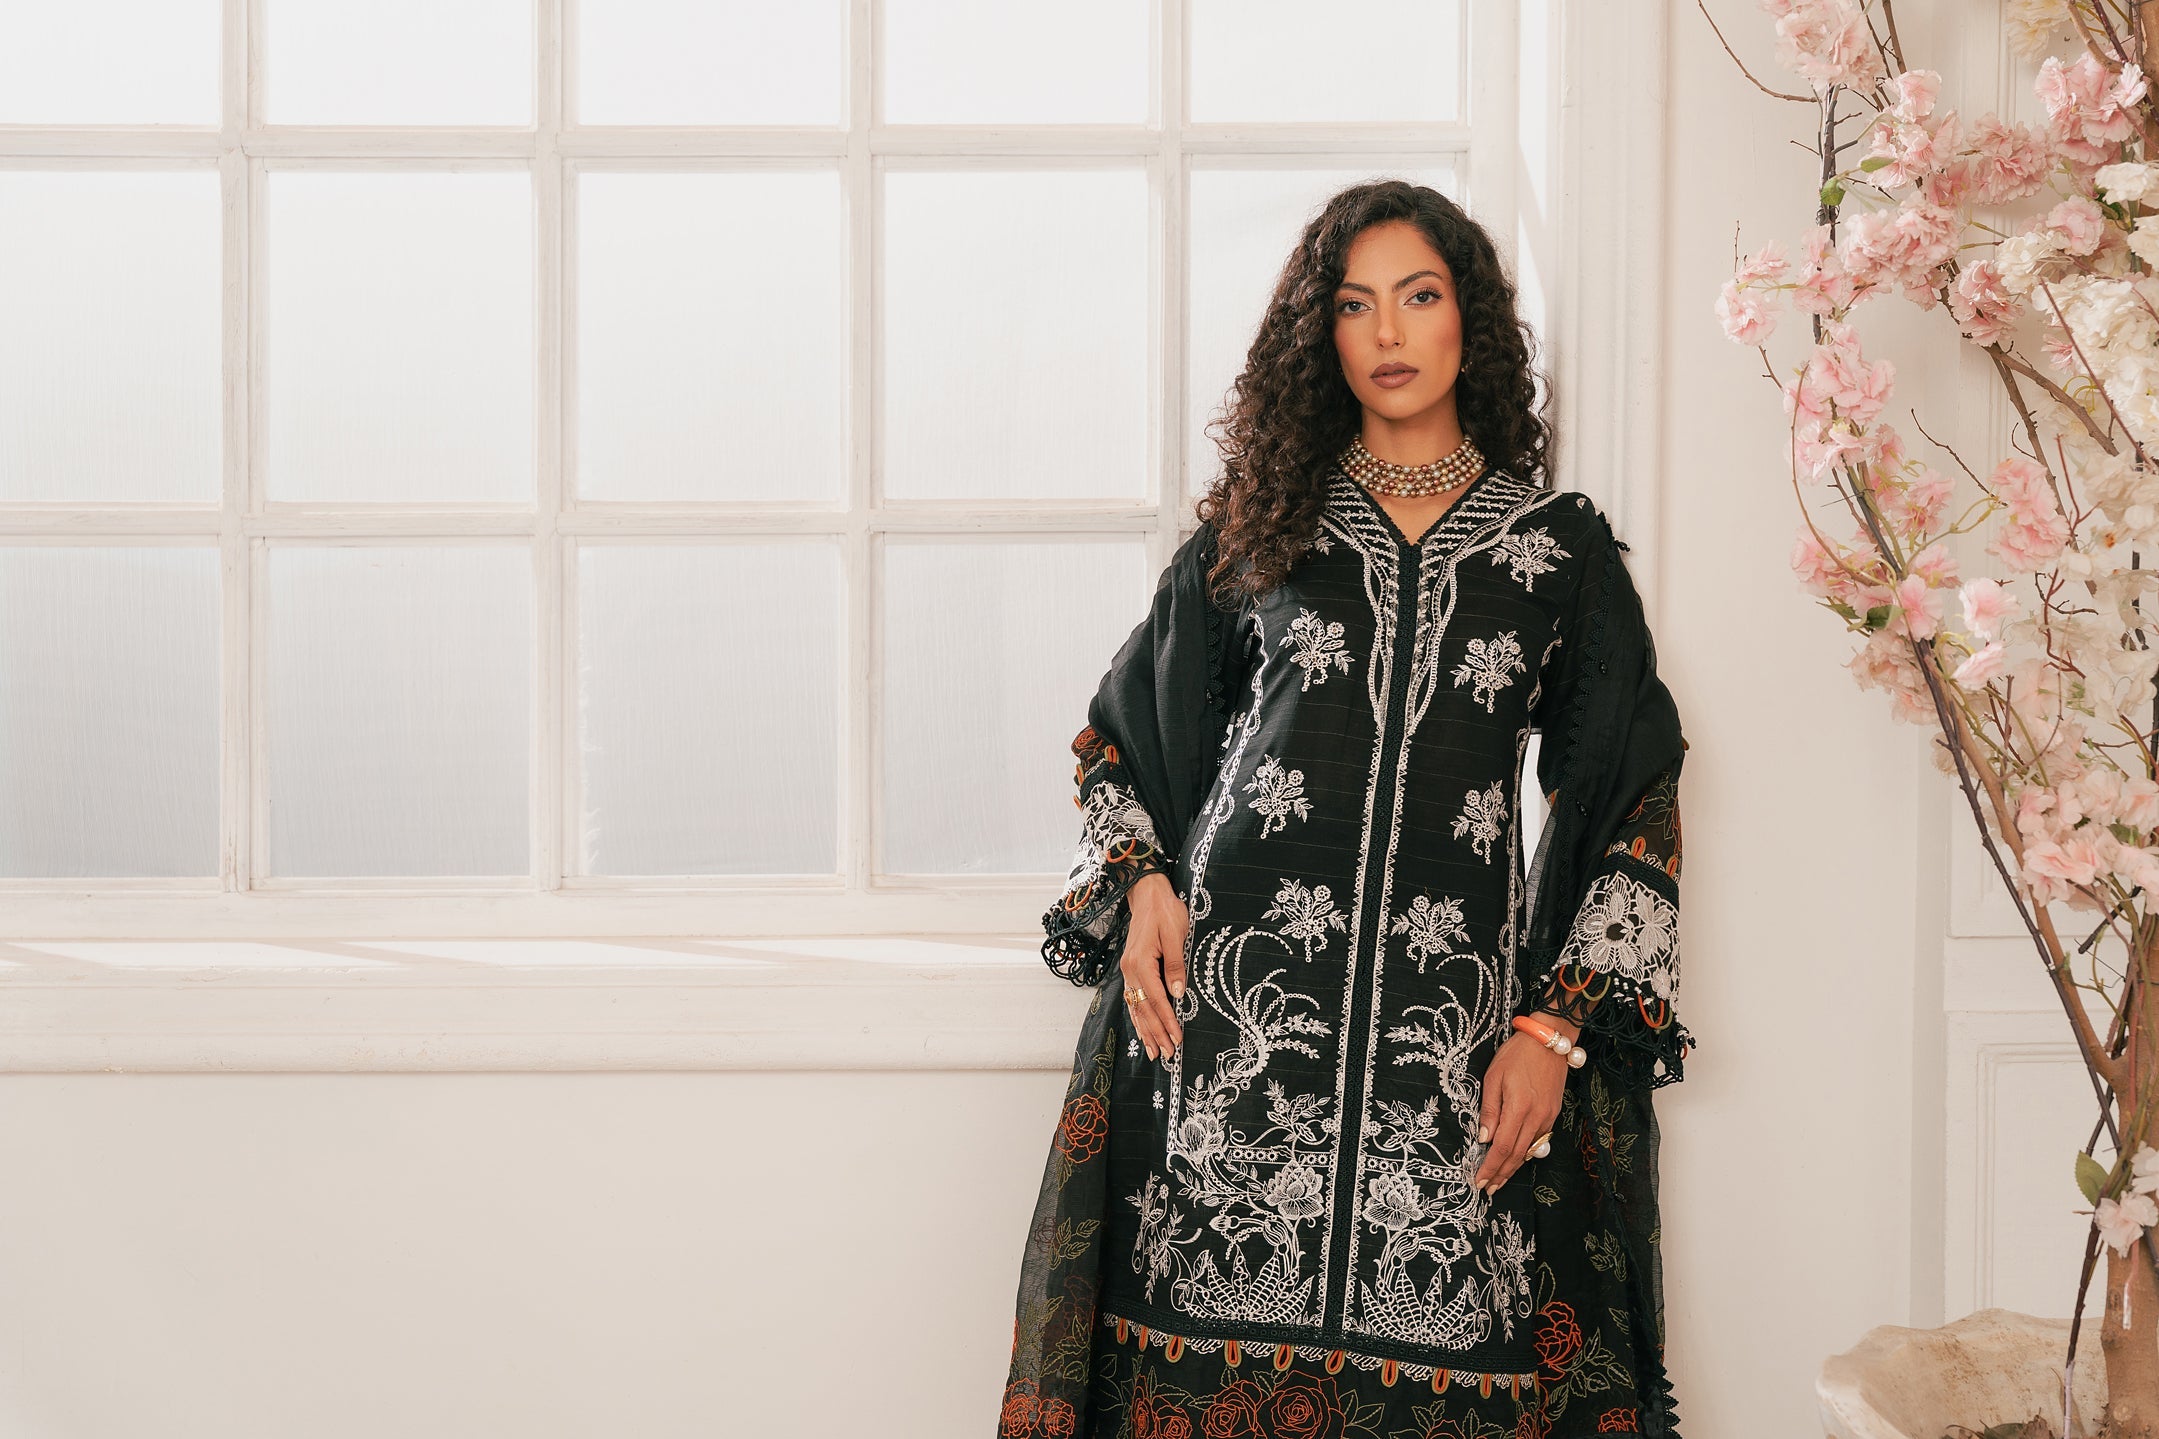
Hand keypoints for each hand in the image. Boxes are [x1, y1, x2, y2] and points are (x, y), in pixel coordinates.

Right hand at [1119, 870, 1188, 1061]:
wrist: (1146, 893)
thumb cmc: (1165, 911)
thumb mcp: (1176, 935)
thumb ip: (1176, 965)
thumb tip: (1178, 994)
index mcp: (1141, 963)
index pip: (1157, 1000)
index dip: (1167, 1021)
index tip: (1177, 1039)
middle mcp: (1130, 970)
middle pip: (1144, 1009)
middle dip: (1156, 1033)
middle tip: (1167, 1055)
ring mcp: (1128, 970)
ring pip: (1135, 1007)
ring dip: (1145, 1030)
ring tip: (1153, 1051)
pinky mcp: (1130, 968)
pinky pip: (1132, 999)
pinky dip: (1138, 1017)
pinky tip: (1142, 1030)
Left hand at [1472, 1029, 1570, 1194]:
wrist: (1549, 1040)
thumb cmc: (1518, 1054)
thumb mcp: (1494, 1077)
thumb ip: (1490, 1110)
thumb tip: (1484, 1138)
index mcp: (1519, 1108)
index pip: (1503, 1147)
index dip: (1491, 1167)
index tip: (1480, 1181)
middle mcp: (1537, 1117)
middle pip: (1518, 1155)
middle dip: (1501, 1174)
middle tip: (1488, 1189)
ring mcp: (1548, 1117)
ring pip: (1530, 1151)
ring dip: (1514, 1167)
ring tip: (1499, 1180)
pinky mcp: (1554, 1113)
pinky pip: (1539, 1140)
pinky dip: (1526, 1153)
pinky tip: (1516, 1158)